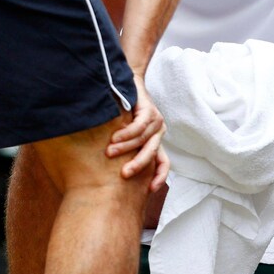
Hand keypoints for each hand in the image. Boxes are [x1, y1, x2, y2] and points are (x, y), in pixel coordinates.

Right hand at [107, 76, 168, 190]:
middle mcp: (158, 132)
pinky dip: (127, 133)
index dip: (160, 177)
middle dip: (138, 166)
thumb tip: (109, 174)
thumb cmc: (122, 112)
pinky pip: (139, 126)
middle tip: (123, 175)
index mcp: (155, 141)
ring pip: (142, 140)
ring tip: (109, 152)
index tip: (150, 190)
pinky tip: (114, 137)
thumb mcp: (124, 133)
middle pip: (152, 154)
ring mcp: (156, 121)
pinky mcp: (150, 110)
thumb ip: (124, 149)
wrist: (126, 84)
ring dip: (125, 148)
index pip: (163, 163)